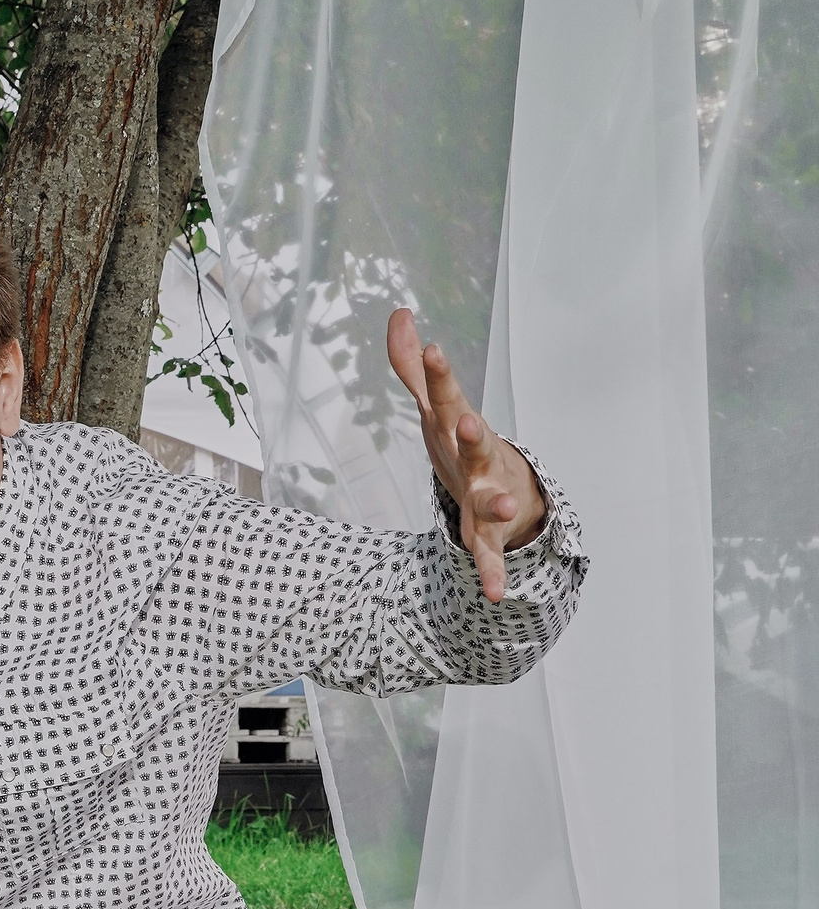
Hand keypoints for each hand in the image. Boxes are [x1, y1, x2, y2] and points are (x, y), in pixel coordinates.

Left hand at [387, 307, 544, 604]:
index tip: (433, 349)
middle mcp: (479, 460)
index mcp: (460, 429)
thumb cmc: (463, 446)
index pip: (445, 398)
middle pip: (474, 444)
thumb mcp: (435, 408)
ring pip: (492, 499)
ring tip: (505, 502)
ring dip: (497, 500)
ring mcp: (488, 497)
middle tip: (466, 420)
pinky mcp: (488, 535)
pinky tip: (493, 595)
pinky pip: (489, 556)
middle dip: (471, 432)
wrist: (509, 497)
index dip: (438, 376)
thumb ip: (413, 367)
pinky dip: (492, 574)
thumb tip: (398, 314)